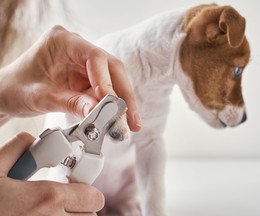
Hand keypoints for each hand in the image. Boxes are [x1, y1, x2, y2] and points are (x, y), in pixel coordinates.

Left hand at [0, 25, 140, 131]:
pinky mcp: (87, 76)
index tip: (112, 105)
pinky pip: (106, 89)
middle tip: (132, 119)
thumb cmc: (16, 88)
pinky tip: (119, 118)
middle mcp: (78, 48)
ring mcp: (84, 62)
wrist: (8, 93)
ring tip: (130, 123)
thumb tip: (99, 113)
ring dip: (122, 102)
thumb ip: (72, 103)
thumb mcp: (41, 97)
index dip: (107, 81)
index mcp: (63, 42)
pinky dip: (113, 105)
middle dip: (124, 95)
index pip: (96, 58)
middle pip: (112, 68)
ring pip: (114, 79)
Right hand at [0, 132, 103, 214]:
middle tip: (66, 197)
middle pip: (91, 214)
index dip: (87, 189)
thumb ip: (17, 148)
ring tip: (53, 209)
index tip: (75, 185)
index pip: (93, 197)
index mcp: (47, 199)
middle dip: (83, 204)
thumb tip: (32, 141)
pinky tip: (41, 215)